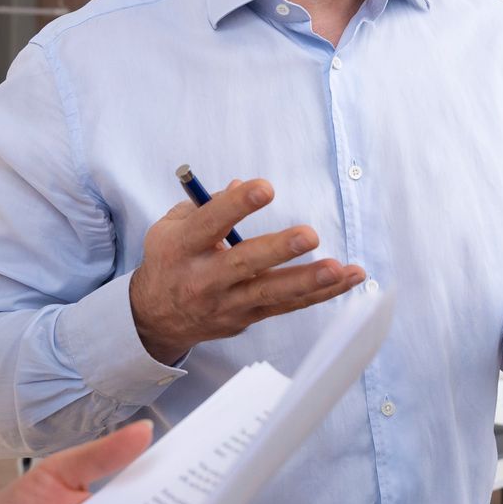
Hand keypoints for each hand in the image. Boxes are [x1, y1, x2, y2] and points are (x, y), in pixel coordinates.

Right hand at [129, 177, 365, 362]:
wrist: (155, 318)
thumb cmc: (169, 262)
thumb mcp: (171, 228)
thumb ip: (204, 206)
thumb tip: (240, 185)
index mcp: (182, 248)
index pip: (210, 223)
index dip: (237, 205)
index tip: (265, 188)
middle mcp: (204, 278)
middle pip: (244, 263)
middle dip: (279, 250)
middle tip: (309, 236)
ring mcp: (228, 303)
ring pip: (272, 293)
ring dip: (309, 281)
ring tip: (338, 269)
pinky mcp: (247, 318)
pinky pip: (287, 306)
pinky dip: (320, 293)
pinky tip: (347, 278)